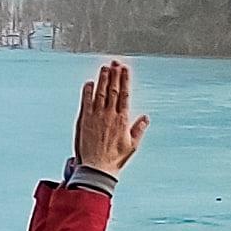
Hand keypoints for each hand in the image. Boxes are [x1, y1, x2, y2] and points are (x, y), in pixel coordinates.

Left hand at [73, 60, 148, 174]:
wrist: (96, 168)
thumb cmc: (114, 159)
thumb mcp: (131, 145)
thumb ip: (138, 130)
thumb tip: (145, 118)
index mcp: (122, 120)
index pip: (124, 95)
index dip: (125, 80)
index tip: (125, 69)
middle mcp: (109, 115)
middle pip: (112, 90)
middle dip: (114, 75)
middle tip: (115, 62)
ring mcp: (96, 116)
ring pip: (100, 92)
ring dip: (102, 79)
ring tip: (105, 67)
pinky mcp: (84, 120)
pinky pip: (86, 101)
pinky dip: (88, 91)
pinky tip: (90, 82)